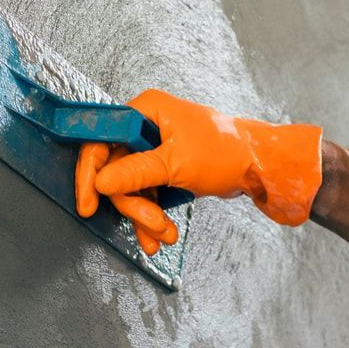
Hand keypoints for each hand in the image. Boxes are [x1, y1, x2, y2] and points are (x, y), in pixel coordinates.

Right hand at [76, 90, 322, 241]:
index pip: (100, 140)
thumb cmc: (226, 151)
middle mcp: (145, 127)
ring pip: (129, 188)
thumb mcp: (177, 164)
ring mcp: (153, 149)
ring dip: (144, 216)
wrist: (260, 167)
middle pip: (115, 171)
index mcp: (144, 112)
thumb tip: (101, 183)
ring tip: (163, 234)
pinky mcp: (162, 168)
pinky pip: (145, 194)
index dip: (90, 173)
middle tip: (151, 224)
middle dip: (133, 204)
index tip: (88, 204)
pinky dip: (151, 216)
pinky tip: (159, 235)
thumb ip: (136, 173)